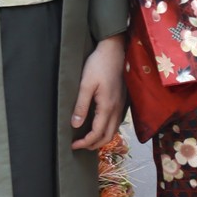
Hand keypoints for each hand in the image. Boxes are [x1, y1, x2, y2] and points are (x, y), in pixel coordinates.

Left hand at [71, 35, 125, 149]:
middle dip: (94, 145)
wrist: (115, 50)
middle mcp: (117, 109)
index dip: (85, 143)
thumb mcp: (86, 84)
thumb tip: (75, 124)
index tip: (73, 145)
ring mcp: (122, 105)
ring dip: (102, 138)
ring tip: (89, 139)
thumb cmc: (99, 64)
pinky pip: (117, 122)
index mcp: (107, 107)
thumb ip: (81, 106)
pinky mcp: (122, 100)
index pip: (97, 133)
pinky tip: (100, 125)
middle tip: (80, 146)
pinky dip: (108, 129)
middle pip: (108, 136)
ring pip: (114, 130)